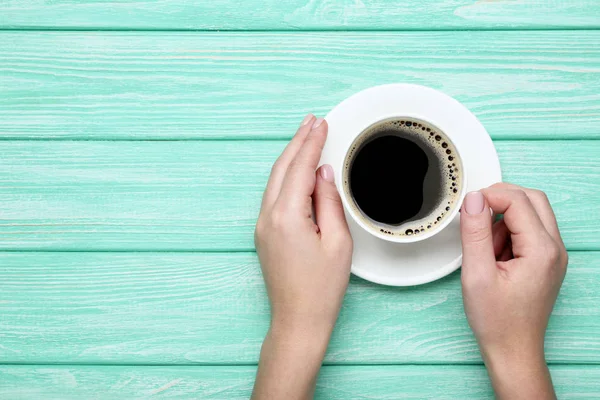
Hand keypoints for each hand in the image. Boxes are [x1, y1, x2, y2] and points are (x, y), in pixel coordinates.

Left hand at [252, 114, 351, 399]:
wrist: (298, 319)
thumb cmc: (321, 287)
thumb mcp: (338, 242)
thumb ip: (329, 202)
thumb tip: (323, 173)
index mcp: (287, 215)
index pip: (300, 167)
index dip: (312, 143)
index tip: (321, 123)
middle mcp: (268, 216)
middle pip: (281, 168)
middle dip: (297, 142)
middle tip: (312, 121)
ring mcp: (262, 225)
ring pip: (274, 180)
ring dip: (290, 157)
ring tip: (305, 137)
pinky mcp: (263, 233)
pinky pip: (273, 195)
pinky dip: (285, 176)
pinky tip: (296, 170)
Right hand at [460, 183, 567, 399]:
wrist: (512, 350)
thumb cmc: (497, 320)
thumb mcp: (476, 274)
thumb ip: (475, 232)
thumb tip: (473, 199)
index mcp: (541, 250)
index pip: (518, 201)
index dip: (489, 196)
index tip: (466, 207)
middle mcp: (554, 249)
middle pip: (532, 199)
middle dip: (500, 199)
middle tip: (475, 213)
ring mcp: (553, 255)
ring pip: (532, 213)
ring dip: (504, 218)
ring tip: (485, 249)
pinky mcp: (545, 261)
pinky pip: (529, 231)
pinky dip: (509, 232)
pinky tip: (493, 256)